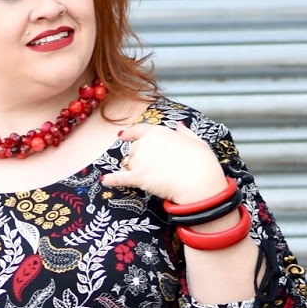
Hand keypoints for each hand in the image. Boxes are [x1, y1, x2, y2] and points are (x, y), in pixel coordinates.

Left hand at [100, 122, 228, 202]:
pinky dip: (112, 180)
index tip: (122, 135)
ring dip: (134, 170)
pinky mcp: (138, 177)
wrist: (199, 181)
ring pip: (129, 164)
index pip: (139, 130)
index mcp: (159, 131)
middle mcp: (146, 143)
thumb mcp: (196, 141)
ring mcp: (141, 160)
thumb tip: (179, 126)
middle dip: (137, 158)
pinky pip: (120, 178)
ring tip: (149, 178)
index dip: (129, 133)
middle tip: (151, 168)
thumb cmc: (202, 162)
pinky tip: (104, 180)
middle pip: (133, 150)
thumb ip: (185, 133)